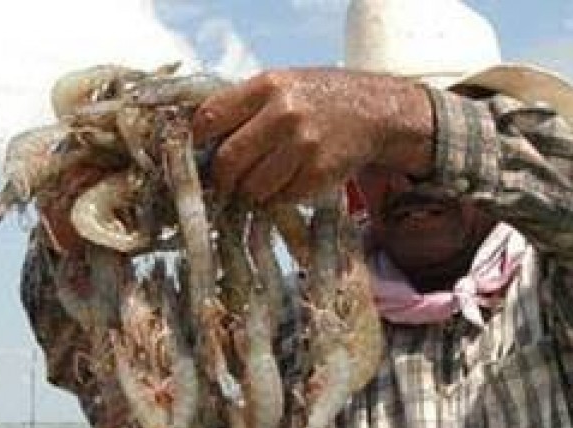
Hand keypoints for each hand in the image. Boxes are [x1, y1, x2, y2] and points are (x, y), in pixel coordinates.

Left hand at [190, 67, 432, 203]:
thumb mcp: (280, 85)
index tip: (200, 154)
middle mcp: (284, 115)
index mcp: (267, 86)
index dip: (198, 143)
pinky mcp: (319, 173)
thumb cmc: (318, 99)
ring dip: (251, 191)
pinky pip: (281, 198)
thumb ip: (242, 105)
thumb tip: (199, 142)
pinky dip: (277, 197)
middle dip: (222, 178)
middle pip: (228, 160)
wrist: (374, 111)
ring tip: (260, 181)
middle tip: (226, 182)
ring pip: (253, 187)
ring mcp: (303, 146)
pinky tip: (287, 182)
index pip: (210, 119)